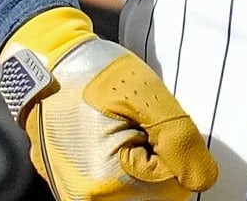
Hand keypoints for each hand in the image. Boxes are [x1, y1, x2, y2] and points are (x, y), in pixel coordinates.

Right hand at [0, 7, 218, 200]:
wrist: (43, 59)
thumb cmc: (92, 71)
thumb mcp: (145, 94)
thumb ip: (179, 138)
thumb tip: (202, 180)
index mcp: (105, 182)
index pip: (172, 186)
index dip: (168, 149)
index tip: (145, 122)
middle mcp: (84, 198)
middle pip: (151, 194)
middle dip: (153, 159)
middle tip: (133, 124)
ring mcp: (71, 193)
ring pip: (133, 191)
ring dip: (136, 162)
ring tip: (118, 128)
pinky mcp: (66, 185)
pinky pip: (109, 185)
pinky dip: (117, 164)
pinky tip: (105, 136)